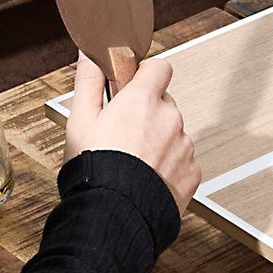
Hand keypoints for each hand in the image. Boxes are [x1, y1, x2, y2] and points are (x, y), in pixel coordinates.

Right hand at [65, 56, 200, 215]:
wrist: (112, 217)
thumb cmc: (94, 169)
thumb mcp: (80, 120)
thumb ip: (89, 82)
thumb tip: (90, 56)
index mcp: (144, 100)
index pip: (159, 67)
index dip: (144, 75)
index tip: (131, 87)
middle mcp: (170, 118)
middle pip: (164, 103)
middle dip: (147, 113)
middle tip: (122, 134)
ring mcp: (184, 146)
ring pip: (173, 133)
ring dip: (158, 142)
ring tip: (132, 163)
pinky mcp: (192, 172)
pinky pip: (182, 161)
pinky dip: (168, 167)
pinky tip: (145, 179)